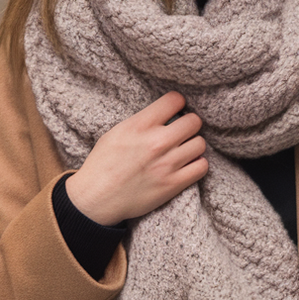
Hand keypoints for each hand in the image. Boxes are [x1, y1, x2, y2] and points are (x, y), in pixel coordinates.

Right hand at [64, 91, 207, 226]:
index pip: (175, 100)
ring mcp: (167, 164)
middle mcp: (156, 142)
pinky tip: (187, 166)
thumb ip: (142, 122)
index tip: (175, 111)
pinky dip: (197, 165)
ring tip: (184, 151)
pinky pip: (201, 167)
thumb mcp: (116, 132)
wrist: (97, 199)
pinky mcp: (173, 184)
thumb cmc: (103, 165)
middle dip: (189, 125)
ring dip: (193, 145)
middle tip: (182, 132)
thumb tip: (162, 116)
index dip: (178, 104)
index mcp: (140, 125)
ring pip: (200, 144)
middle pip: (193, 121)